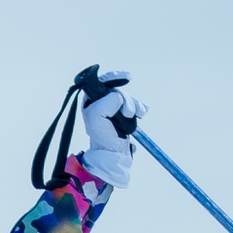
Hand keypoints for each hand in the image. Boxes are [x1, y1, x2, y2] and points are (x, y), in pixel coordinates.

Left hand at [78, 68, 146, 187]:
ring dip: (135, 104)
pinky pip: (135, 104)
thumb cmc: (102, 138)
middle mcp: (101, 103)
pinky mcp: (123, 115)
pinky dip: (140, 107)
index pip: (102, 81)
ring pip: (128, 97)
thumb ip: (104, 104)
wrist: (114, 155)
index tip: (127, 78)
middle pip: (118, 89)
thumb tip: (117, 97)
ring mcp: (113, 109)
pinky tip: (141, 114)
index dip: (114, 77)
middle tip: (128, 112)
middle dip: (127, 99)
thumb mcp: (97, 119)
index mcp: (91, 101)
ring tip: (136, 115)